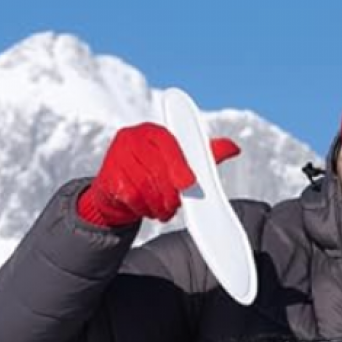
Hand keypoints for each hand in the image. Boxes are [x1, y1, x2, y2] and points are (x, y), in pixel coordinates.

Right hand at [77, 122, 240, 227]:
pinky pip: (131, 197)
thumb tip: (234, 147)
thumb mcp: (182, 159)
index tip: (188, 183)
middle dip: (170, 193)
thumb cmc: (155, 170)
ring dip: (159, 205)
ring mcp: (116, 156)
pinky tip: (147, 209)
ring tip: (163, 210)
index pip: (168, 144)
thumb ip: (207, 153)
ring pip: (144, 186)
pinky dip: (144, 209)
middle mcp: (132, 138)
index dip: (179, 164)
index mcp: (154, 131)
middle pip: (157, 169)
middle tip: (176, 206)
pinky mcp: (107, 177)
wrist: (118, 188)